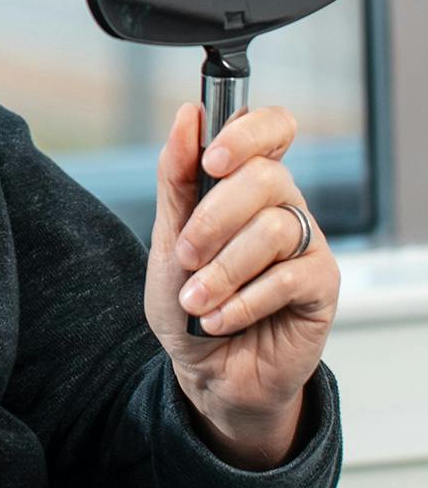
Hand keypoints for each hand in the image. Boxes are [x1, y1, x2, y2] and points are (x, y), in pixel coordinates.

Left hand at [145, 102, 338, 468]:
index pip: (271, 128)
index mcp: (246, 184)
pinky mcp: (322, 285)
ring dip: (222, 270)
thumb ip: (176, 178)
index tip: (211, 160)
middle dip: (212, 219)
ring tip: (195, 300)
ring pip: (274, 229)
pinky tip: (218, 319)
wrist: (206, 371)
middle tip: (184, 256)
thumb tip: (189, 116)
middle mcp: (283, 206)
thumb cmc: (188, 302)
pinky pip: (289, 277)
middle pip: (266, 178)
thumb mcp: (166, 239)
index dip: (248, 133)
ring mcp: (307, 244)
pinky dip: (242, 301)